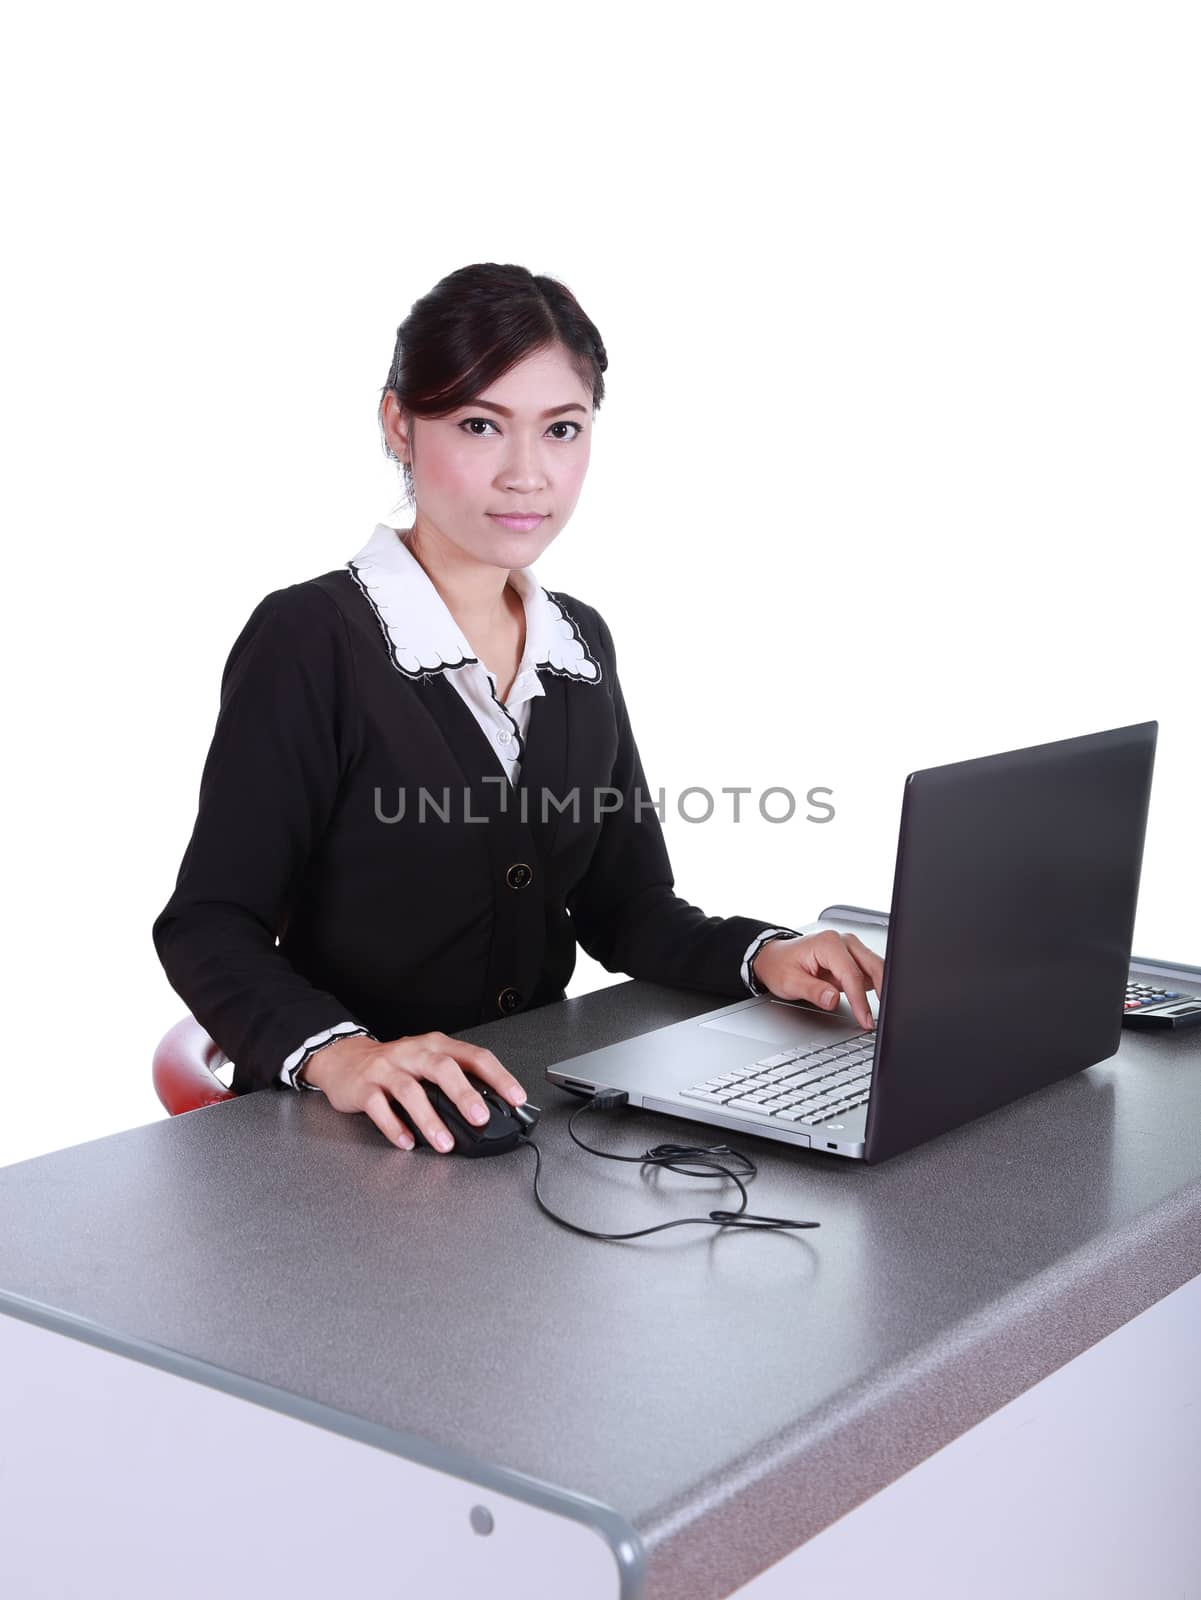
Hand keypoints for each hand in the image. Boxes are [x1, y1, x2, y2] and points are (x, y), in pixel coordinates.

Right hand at [299, 1031, 528, 1152]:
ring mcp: (386, 1069)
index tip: (516, 1097)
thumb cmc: (394, 1064)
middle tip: (480, 1119)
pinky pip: (379, 1107)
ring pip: (410, 1091)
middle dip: (464, 1094)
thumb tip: (489, 1110)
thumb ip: (454, 1080)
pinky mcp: (363, 1087)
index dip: (498, 1076)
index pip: (474, 1056)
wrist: (343, 1059)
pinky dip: (394, 1127)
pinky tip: (407, 1141)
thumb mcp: (427, 1063)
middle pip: (442, 1068)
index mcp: (436, 1045)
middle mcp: (413, 1053)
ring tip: (444, 1142)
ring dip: (430, 1119)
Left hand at [751, 931, 883, 1031]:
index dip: (860, 1001)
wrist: (775, 957)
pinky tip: (876, 1004)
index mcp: (828, 943)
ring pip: (877, 968)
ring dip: (882, 989)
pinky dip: (877, 987)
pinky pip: (871, 972)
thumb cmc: (780, 965)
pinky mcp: (854, 958)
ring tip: (883, 1013)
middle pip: (874, 966)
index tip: (865, 1020)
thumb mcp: (790, 982)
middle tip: (882, 1018)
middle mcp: (844, 941)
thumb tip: (833, 999)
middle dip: (882, 992)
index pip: (852, 975)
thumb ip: (813, 991)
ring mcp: (851, 948)